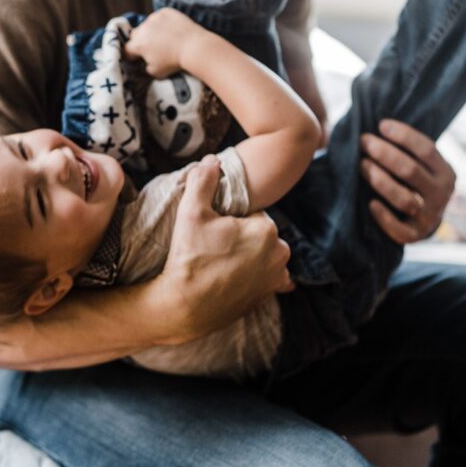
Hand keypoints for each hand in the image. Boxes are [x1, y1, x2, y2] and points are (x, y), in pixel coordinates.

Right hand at [124, 9, 202, 77]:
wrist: (194, 47)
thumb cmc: (174, 62)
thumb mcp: (155, 72)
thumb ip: (144, 67)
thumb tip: (143, 63)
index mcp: (138, 45)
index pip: (126, 50)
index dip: (131, 55)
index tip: (137, 58)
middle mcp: (143, 29)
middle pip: (134, 35)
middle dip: (139, 42)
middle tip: (151, 48)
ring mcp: (154, 18)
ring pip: (146, 25)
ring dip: (150, 31)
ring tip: (164, 38)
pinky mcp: (165, 12)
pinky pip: (158, 17)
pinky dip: (162, 23)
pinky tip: (171, 30)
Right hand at [161, 156, 292, 343]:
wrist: (185, 307)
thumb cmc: (189, 258)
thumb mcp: (191, 213)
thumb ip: (203, 181)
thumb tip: (212, 160)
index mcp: (266, 228)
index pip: (249, 213)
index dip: (229, 219)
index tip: (212, 230)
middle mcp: (280, 252)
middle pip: (258, 232)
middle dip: (241, 236)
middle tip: (214, 246)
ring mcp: (277, 276)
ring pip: (265, 253)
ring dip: (251, 254)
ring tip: (222, 262)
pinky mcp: (270, 294)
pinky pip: (272, 276)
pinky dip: (261, 274)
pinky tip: (243, 274)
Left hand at [361, 119, 455, 243]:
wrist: (423, 218)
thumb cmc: (412, 181)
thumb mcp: (419, 164)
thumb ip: (405, 148)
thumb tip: (377, 122)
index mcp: (445, 171)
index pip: (426, 149)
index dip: (403, 135)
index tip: (381, 125)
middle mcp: (441, 193)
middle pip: (411, 171)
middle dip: (384, 153)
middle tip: (364, 141)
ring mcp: (429, 215)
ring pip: (404, 198)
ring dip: (380, 180)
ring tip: (361, 165)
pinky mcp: (414, 234)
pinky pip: (399, 228)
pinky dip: (383, 216)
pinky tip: (370, 203)